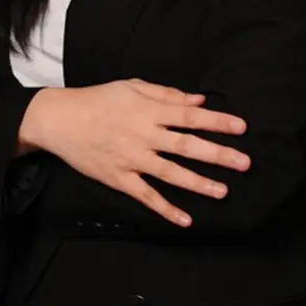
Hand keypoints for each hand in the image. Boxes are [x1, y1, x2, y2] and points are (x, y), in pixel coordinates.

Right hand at [27, 78, 250, 226]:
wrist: (60, 120)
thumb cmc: (98, 99)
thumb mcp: (132, 87)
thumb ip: (166, 94)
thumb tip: (198, 100)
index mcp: (148, 110)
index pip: (189, 116)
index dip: (217, 122)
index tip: (241, 128)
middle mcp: (143, 135)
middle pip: (186, 146)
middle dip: (217, 154)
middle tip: (245, 163)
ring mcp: (131, 159)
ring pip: (171, 173)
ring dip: (198, 183)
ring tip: (223, 191)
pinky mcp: (119, 178)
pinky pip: (146, 195)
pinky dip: (165, 209)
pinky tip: (186, 219)